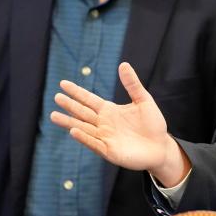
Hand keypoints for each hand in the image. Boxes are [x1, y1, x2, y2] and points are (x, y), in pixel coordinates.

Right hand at [51, 63, 188, 184]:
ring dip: (69, 122)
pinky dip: (84, 138)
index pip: (89, 99)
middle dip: (70, 105)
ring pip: (83, 128)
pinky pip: (94, 143)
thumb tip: (124, 64)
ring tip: (54, 115)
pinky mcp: (109, 151)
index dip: (77, 92)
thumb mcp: (144, 101)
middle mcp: (104, 124)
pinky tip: (73, 131)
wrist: (161, 147)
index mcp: (109, 111)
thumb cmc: (153, 124)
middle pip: (82, 113)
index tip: (63, 83)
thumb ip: (132, 84)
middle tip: (56, 97)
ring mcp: (105, 138)